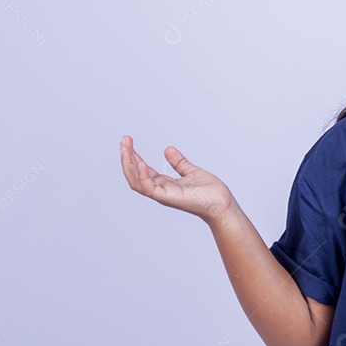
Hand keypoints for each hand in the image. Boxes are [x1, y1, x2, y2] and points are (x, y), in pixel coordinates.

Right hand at [119, 135, 235, 223]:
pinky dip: (143, 177)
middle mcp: (160, 190)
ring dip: (129, 165)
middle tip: (123, 141)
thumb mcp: (191, 171)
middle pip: (135, 175)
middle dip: (126, 158)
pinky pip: (150, 188)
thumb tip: (168, 149)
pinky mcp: (169, 198)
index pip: (142, 170)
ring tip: (126, 148)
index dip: (133, 156)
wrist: (222, 204)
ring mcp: (163, 195)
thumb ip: (179, 162)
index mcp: (164, 184)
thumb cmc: (209, 192)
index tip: (128, 141)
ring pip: (137, 182)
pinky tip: (141, 163)